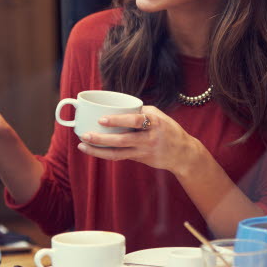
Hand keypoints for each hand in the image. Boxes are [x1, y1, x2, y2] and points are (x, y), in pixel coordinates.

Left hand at [77, 106, 203, 175]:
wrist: (183, 153)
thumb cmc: (168, 129)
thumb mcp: (159, 116)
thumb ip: (140, 112)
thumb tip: (117, 107)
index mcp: (155, 123)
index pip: (135, 121)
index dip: (118, 120)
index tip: (102, 119)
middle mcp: (149, 138)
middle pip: (122, 140)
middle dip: (101, 139)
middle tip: (85, 135)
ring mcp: (144, 151)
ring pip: (118, 153)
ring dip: (98, 150)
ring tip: (83, 145)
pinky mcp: (140, 159)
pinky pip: (120, 157)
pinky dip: (105, 154)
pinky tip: (93, 150)